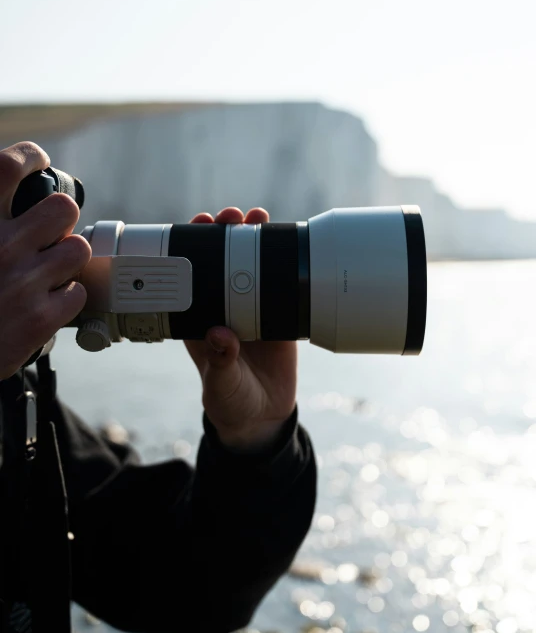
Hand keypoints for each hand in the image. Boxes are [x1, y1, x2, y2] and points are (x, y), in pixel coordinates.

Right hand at [0, 142, 90, 378]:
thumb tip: (4, 194)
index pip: (7, 166)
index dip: (29, 157)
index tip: (38, 161)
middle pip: (63, 208)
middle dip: (59, 219)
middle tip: (47, 233)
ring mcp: (23, 284)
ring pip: (78, 249)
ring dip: (64, 259)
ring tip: (44, 270)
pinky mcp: (40, 319)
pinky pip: (78, 292)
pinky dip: (64, 298)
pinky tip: (43, 301)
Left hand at [185, 207, 297, 451]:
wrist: (262, 416)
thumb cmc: (230, 400)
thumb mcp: (221, 384)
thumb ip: (219, 363)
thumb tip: (220, 336)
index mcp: (199, 317)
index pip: (192, 274)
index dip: (193, 247)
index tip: (198, 226)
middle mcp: (223, 306)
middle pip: (221, 260)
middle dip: (224, 234)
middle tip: (230, 217)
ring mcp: (252, 308)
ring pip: (252, 264)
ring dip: (254, 238)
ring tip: (258, 217)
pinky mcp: (278, 315)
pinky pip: (281, 283)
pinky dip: (283, 262)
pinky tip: (288, 242)